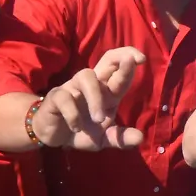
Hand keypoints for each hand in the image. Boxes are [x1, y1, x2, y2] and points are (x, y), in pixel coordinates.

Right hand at [33, 47, 147, 149]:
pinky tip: (76, 128)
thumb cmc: (82, 130)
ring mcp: (73, 87)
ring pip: (86, 77)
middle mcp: (93, 84)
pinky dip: (73, 114)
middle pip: (107, 59)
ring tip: (98, 119)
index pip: (119, 69)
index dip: (129, 60)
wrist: (53, 137)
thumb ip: (119, 138)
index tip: (142, 59)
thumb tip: (140, 138)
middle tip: (130, 60)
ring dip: (95, 98)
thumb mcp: (103, 139)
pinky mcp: (56, 96)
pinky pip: (65, 98)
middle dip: (120, 57)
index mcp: (107, 91)